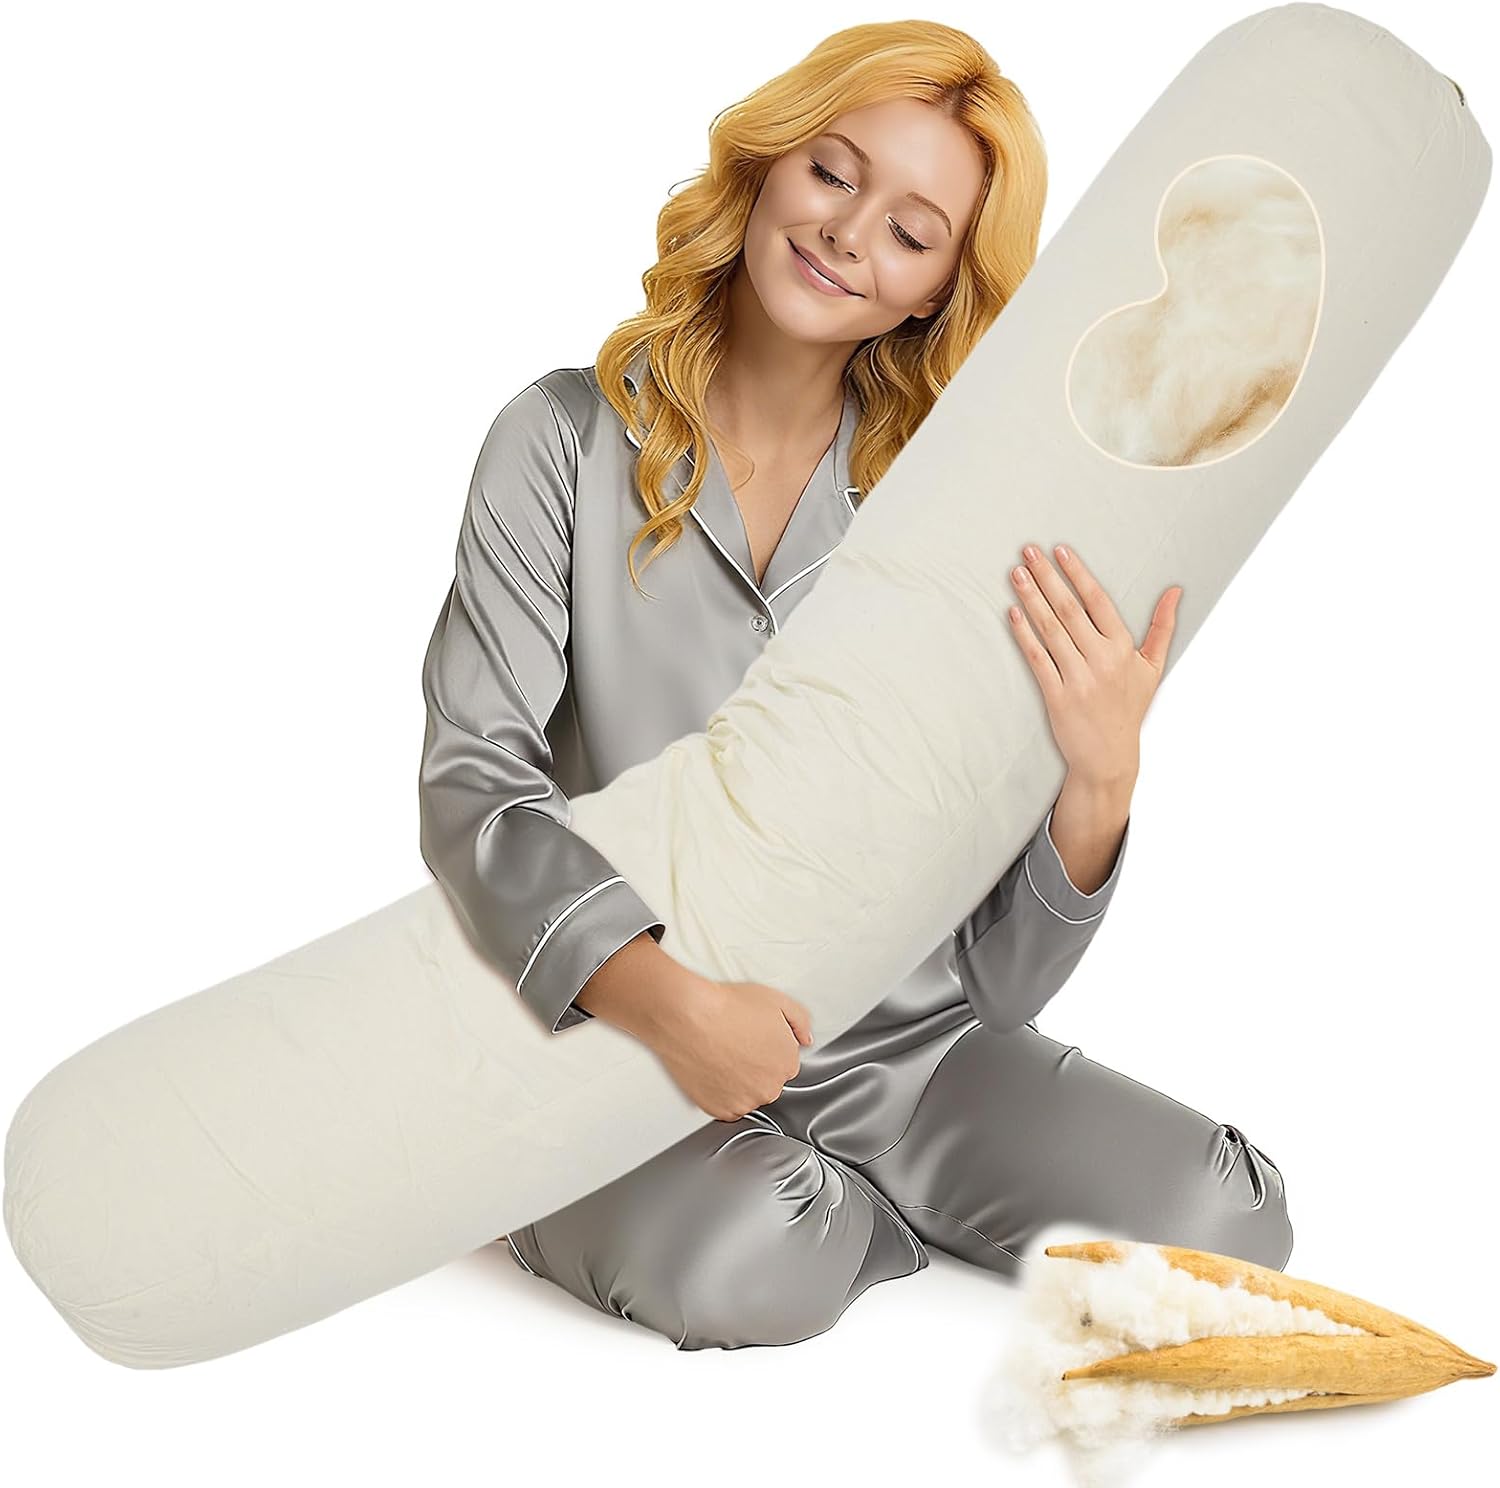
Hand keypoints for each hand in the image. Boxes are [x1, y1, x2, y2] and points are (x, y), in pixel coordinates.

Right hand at [648, 974, 814, 1122]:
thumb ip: (800, 1021)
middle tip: (734, 1045)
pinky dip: (719, 1094)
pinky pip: (725, 1107)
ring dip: (737, 1083)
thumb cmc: (725, 1007)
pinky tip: (711, 1069)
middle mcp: (770, 1087)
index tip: (751, 1039)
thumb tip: (805, 1039)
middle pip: (766, 1082)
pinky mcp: (719, 1111)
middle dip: (753, 1067)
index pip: (783, 1063)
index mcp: (787, 1063)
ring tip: (720, 1055)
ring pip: (746, 1096)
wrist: (687, 1016)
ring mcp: (744, 1102)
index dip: (766, 1049)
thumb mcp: (776, 1000)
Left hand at [1007, 542, 1179, 786]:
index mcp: (1123, 649)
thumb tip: (1176, 591)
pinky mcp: (1057, 697)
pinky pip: (1038, 660)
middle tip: (1028, 551)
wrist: (1109, 757)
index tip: (1060, 551)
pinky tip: (1013, 613)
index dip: (1078, 574)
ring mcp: (1079, 679)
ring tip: (1016, 573)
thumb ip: (1163, 627)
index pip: (1098, 601)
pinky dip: (1024, 636)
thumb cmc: (1128, 709)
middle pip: (1070, 609)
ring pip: (1051, 630)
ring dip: (1031, 599)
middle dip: (1047, 577)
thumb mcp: (1152, 668)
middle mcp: (1102, 660)